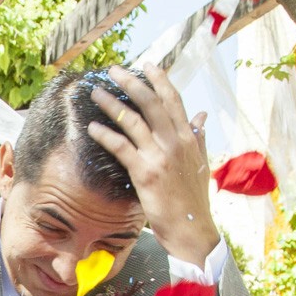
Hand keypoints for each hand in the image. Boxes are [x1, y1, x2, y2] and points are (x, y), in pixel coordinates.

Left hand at [83, 63, 219, 265]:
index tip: (147, 65)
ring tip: (96, 92)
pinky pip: (122, 147)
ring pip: (134, 120)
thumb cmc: (194, 201)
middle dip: (132, 82)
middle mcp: (176, 142)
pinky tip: (93, 128)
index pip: (174, 101)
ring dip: (113, 103)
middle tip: (114, 70)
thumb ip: (199, 137)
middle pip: (152, 103)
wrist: (193, 230)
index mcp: (189, 138)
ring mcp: (161, 156)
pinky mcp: (146, 172)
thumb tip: (202, 114)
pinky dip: (106, 135)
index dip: (160, 80)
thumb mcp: (201, 164)